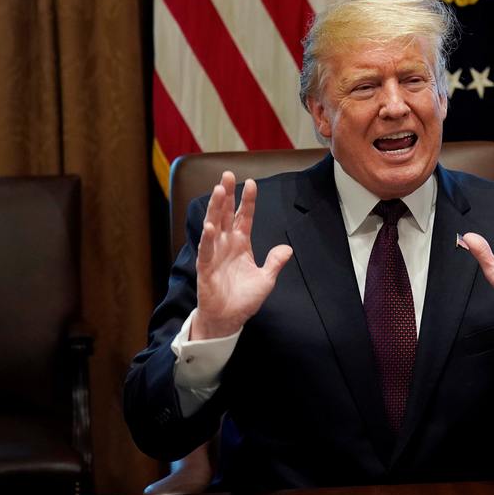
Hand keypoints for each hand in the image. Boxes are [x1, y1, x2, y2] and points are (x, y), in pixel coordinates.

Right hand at [191, 171, 292, 339]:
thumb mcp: (266, 279)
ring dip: (216, 208)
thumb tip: (287, 248)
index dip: (248, 201)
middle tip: (228, 175)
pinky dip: (208, 237)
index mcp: (241, 244)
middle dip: (226, 195)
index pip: (244, 217)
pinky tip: (210, 225)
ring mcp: (215, 253)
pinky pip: (206, 249)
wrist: (228, 319)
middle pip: (226, 214)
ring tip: (218, 190)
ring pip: (214, 225)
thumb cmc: (244, 299)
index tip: (251, 183)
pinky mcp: (205, 266)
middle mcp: (226, 244)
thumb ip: (275, 262)